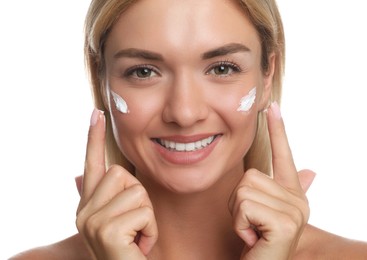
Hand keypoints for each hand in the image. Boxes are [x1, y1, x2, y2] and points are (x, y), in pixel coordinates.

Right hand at [76, 109, 157, 259]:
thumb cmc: (127, 250)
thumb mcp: (116, 222)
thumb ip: (101, 197)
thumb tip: (77, 174)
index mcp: (89, 205)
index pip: (92, 164)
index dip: (94, 138)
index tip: (97, 113)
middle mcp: (84, 211)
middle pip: (123, 174)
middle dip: (139, 198)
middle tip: (136, 224)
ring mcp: (92, 221)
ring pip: (136, 192)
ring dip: (147, 216)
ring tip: (137, 237)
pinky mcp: (106, 230)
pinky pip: (144, 212)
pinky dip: (151, 231)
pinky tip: (139, 246)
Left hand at [229, 102, 315, 259]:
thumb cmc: (260, 242)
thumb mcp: (266, 214)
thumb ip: (288, 189)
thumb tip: (312, 171)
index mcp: (292, 194)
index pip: (285, 155)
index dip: (278, 130)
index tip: (273, 107)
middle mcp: (297, 200)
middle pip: (249, 176)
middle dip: (238, 204)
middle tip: (250, 224)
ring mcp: (294, 211)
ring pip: (243, 190)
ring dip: (237, 215)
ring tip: (251, 231)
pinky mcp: (285, 223)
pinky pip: (244, 206)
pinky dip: (239, 224)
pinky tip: (252, 238)